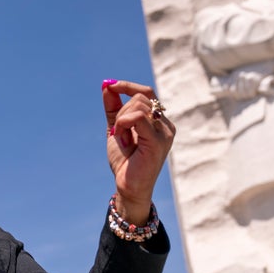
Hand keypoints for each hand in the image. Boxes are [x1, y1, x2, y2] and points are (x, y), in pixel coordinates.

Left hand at [103, 80, 175, 224]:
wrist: (128, 187)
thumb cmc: (125, 162)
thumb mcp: (116, 129)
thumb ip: (113, 108)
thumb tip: (107, 85)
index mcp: (159, 122)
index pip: (147, 93)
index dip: (127, 86)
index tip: (109, 85)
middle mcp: (166, 125)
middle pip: (140, 98)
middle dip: (121, 112)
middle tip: (118, 134)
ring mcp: (165, 132)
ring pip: (138, 105)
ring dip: (121, 121)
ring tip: (122, 141)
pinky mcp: (158, 140)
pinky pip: (138, 117)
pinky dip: (124, 124)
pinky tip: (122, 139)